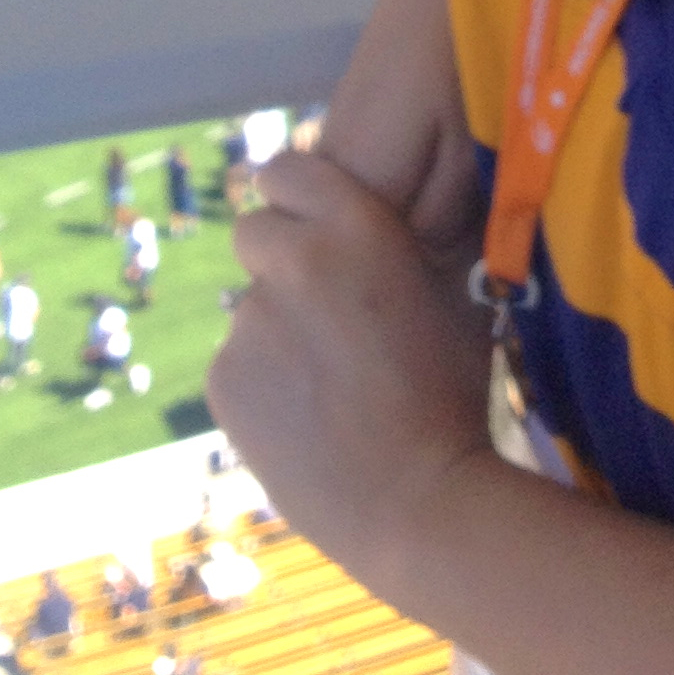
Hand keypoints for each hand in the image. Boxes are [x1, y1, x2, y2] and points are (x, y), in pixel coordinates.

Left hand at [209, 145, 495, 598]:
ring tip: (328, 389)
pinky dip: (262, 385)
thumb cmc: (451, 396)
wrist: (420, 505)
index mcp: (355, 224)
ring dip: (277, 332)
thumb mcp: (448, 293)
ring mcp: (249, 321)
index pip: (283, 169)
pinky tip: (306, 423)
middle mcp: (293, 258)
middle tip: (326, 319)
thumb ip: (392, 244)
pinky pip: (236, 365)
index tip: (317, 233)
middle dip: (281, 262)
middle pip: (255, 232)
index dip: (297, 202)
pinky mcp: (222, 380)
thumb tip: (369, 215)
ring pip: (250, 308)